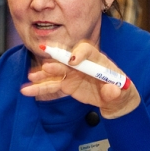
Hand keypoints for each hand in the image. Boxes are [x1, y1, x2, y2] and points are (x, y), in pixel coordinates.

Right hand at [20, 42, 140, 118]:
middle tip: (47, 67)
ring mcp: (72, 74)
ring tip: (31, 77)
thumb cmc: (120, 91)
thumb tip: (112, 90)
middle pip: (67, 59)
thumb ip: (116, 91)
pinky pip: (52, 85)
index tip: (73, 61)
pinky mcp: (66, 84)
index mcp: (97, 60)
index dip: (79, 54)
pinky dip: (39, 88)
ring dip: (43, 75)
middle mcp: (81, 64)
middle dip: (57, 63)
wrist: (114, 98)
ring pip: (55, 73)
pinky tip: (27, 90)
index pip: (87, 51)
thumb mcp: (122, 93)